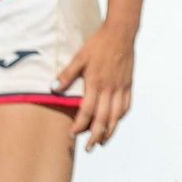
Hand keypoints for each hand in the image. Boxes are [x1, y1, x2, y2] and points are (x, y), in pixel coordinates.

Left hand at [54, 21, 135, 150]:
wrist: (121, 33)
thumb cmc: (99, 44)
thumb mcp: (79, 57)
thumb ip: (67, 74)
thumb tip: (53, 88)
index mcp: (95, 82)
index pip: (87, 111)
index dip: (79, 125)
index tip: (72, 134)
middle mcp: (109, 88)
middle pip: (103, 118)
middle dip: (95, 136)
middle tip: (89, 148)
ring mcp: (121, 87)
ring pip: (116, 115)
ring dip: (109, 131)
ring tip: (102, 141)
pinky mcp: (128, 84)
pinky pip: (126, 105)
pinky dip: (120, 117)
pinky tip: (115, 122)